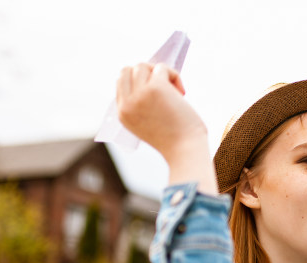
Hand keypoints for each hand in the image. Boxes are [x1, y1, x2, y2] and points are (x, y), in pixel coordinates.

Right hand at [116, 63, 216, 192]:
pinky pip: (162, 68)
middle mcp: (127, 104)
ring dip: (161, 72)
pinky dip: (174, 75)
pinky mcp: (156, 88)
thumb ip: (143, 104)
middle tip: (164, 85)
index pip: (120, 84)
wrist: (185, 152)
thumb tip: (152, 76)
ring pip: (143, 66)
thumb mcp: (150, 124)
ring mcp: (139, 95)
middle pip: (128, 70)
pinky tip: (182, 92)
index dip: (138, 81)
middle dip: (146, 72)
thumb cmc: (176, 141)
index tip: (155, 88)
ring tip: (175, 90)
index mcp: (123, 114)